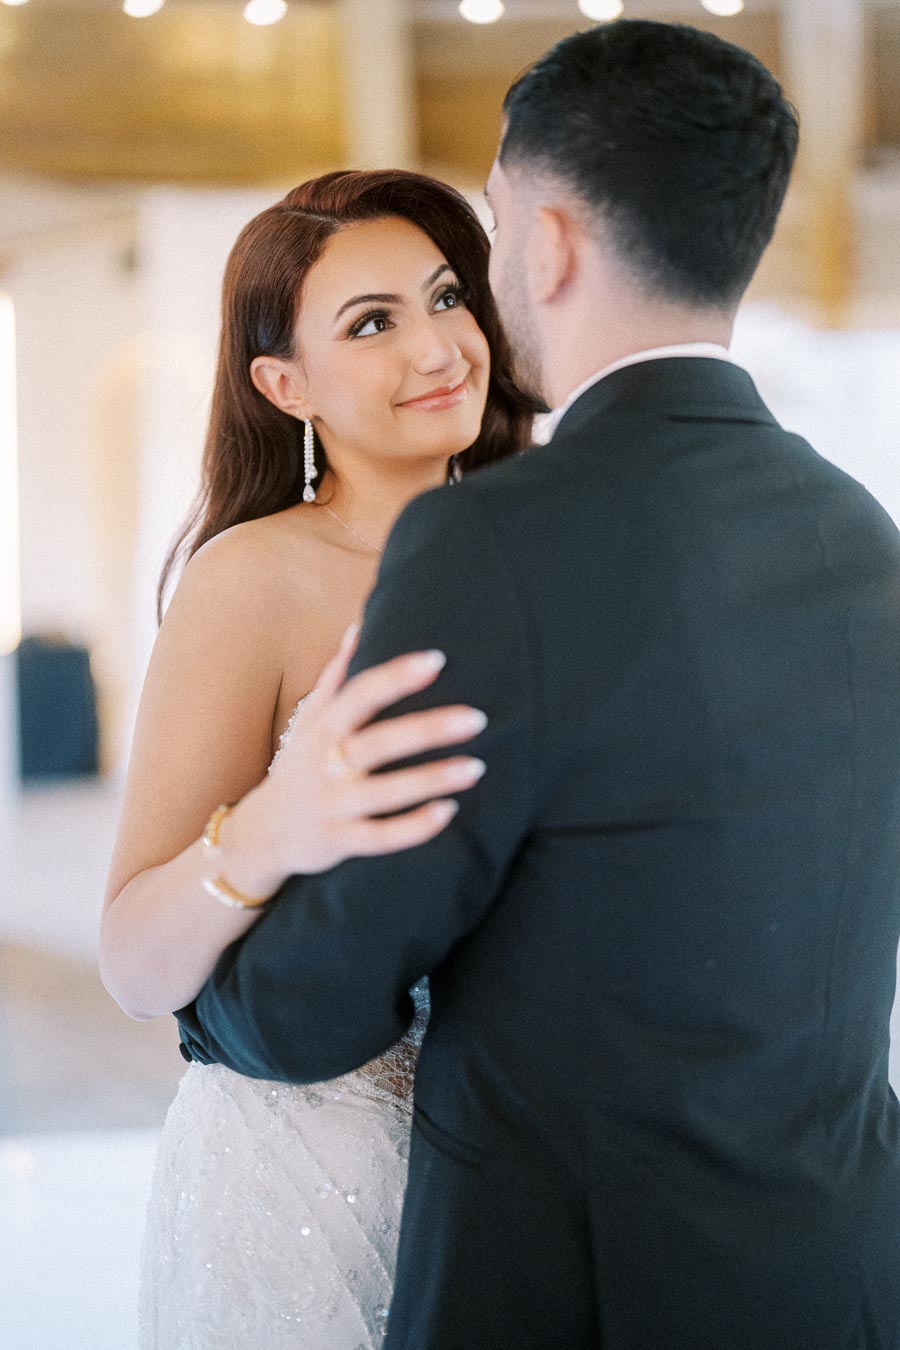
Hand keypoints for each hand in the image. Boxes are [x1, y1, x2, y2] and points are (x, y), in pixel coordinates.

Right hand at [242, 625, 487, 876]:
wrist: (262, 833)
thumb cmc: (299, 767)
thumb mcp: (308, 720)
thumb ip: (336, 677)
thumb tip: (358, 628)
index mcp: (322, 729)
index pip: (360, 695)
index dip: (396, 677)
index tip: (437, 660)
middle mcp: (324, 765)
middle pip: (377, 743)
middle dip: (427, 729)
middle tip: (477, 718)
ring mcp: (331, 805)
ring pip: (383, 793)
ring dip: (430, 779)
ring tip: (476, 767)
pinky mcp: (338, 842)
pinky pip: (379, 838)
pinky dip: (413, 828)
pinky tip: (449, 811)